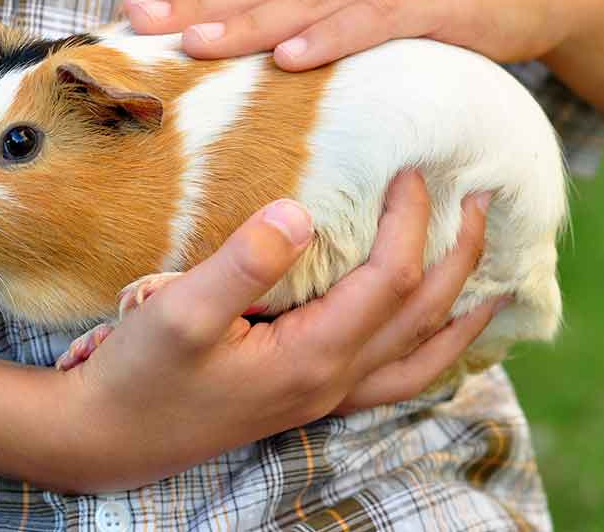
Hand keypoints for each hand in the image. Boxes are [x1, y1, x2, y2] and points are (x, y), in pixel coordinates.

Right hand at [54, 171, 502, 492]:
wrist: (111, 435)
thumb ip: (244, 263)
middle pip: (422, 315)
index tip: (411, 169)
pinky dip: (431, 353)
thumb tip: (301, 212)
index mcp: (311, 356)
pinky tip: (429, 335)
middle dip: (460, 256)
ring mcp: (323, 395)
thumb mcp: (180, 313)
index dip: (408, 221)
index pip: (388, 279)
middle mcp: (332, 381)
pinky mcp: (304, 396)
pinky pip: (395, 379)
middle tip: (483, 201)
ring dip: (460, 311)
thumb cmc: (140, 374)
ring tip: (492, 278)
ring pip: (421, 356)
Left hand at [123, 0, 590, 70]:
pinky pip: (374, 18)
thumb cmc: (428, 4)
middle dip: (196, 5)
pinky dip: (332, 37)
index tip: (133, 12)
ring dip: (250, 24)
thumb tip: (228, 41)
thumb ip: (301, 9)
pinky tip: (293, 59)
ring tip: (198, 45)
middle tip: (143, 24)